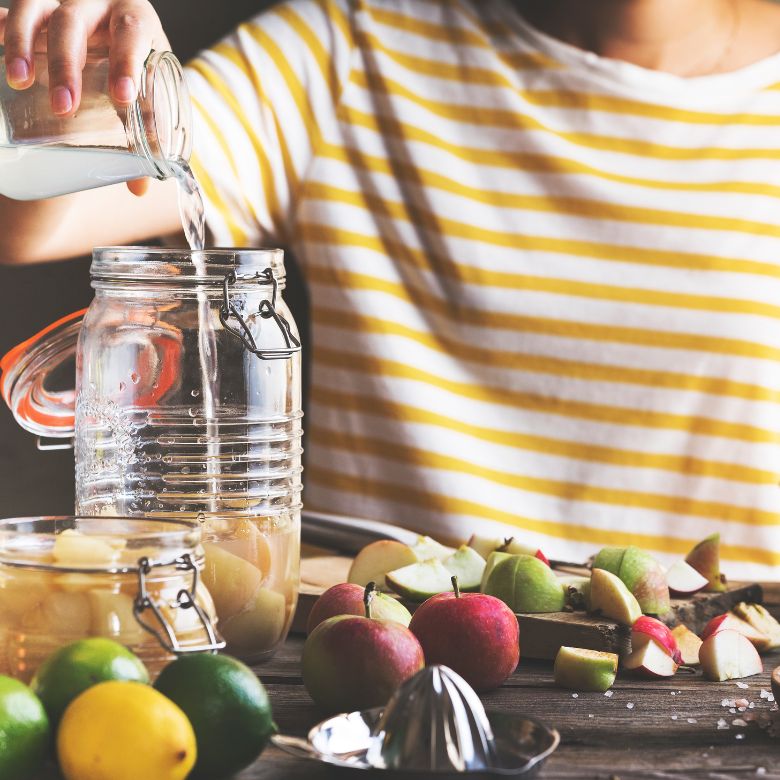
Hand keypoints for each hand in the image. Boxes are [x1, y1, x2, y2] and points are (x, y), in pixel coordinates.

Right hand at [0, 0, 168, 116]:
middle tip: (64, 107)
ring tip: (20, 81)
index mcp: (134, 16)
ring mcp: (60, 2)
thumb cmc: (141, 64)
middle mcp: (95, 2)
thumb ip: (150, 123)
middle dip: (66, 65)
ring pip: (35, 9)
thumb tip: (142, 181)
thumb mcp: (153, 85)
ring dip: (22, 44)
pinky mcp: (36, 13)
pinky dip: (1, 28)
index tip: (123, 96)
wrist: (124, 39)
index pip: (131, 32)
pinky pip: (11, 15)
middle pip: (74, 22)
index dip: (126, 62)